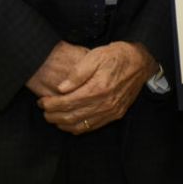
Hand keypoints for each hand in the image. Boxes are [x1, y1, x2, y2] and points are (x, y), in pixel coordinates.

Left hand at [37, 41, 156, 134]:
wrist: (141, 62)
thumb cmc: (118, 56)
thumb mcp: (96, 56)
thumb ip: (77, 73)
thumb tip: (61, 88)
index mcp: (98, 88)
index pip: (67, 103)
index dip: (50, 105)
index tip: (41, 101)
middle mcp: (105, 103)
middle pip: (71, 117)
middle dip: (53, 116)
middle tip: (44, 110)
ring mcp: (111, 111)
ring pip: (80, 125)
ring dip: (63, 124)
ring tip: (53, 117)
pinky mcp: (116, 114)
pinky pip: (92, 127)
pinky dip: (77, 128)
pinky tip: (70, 122)